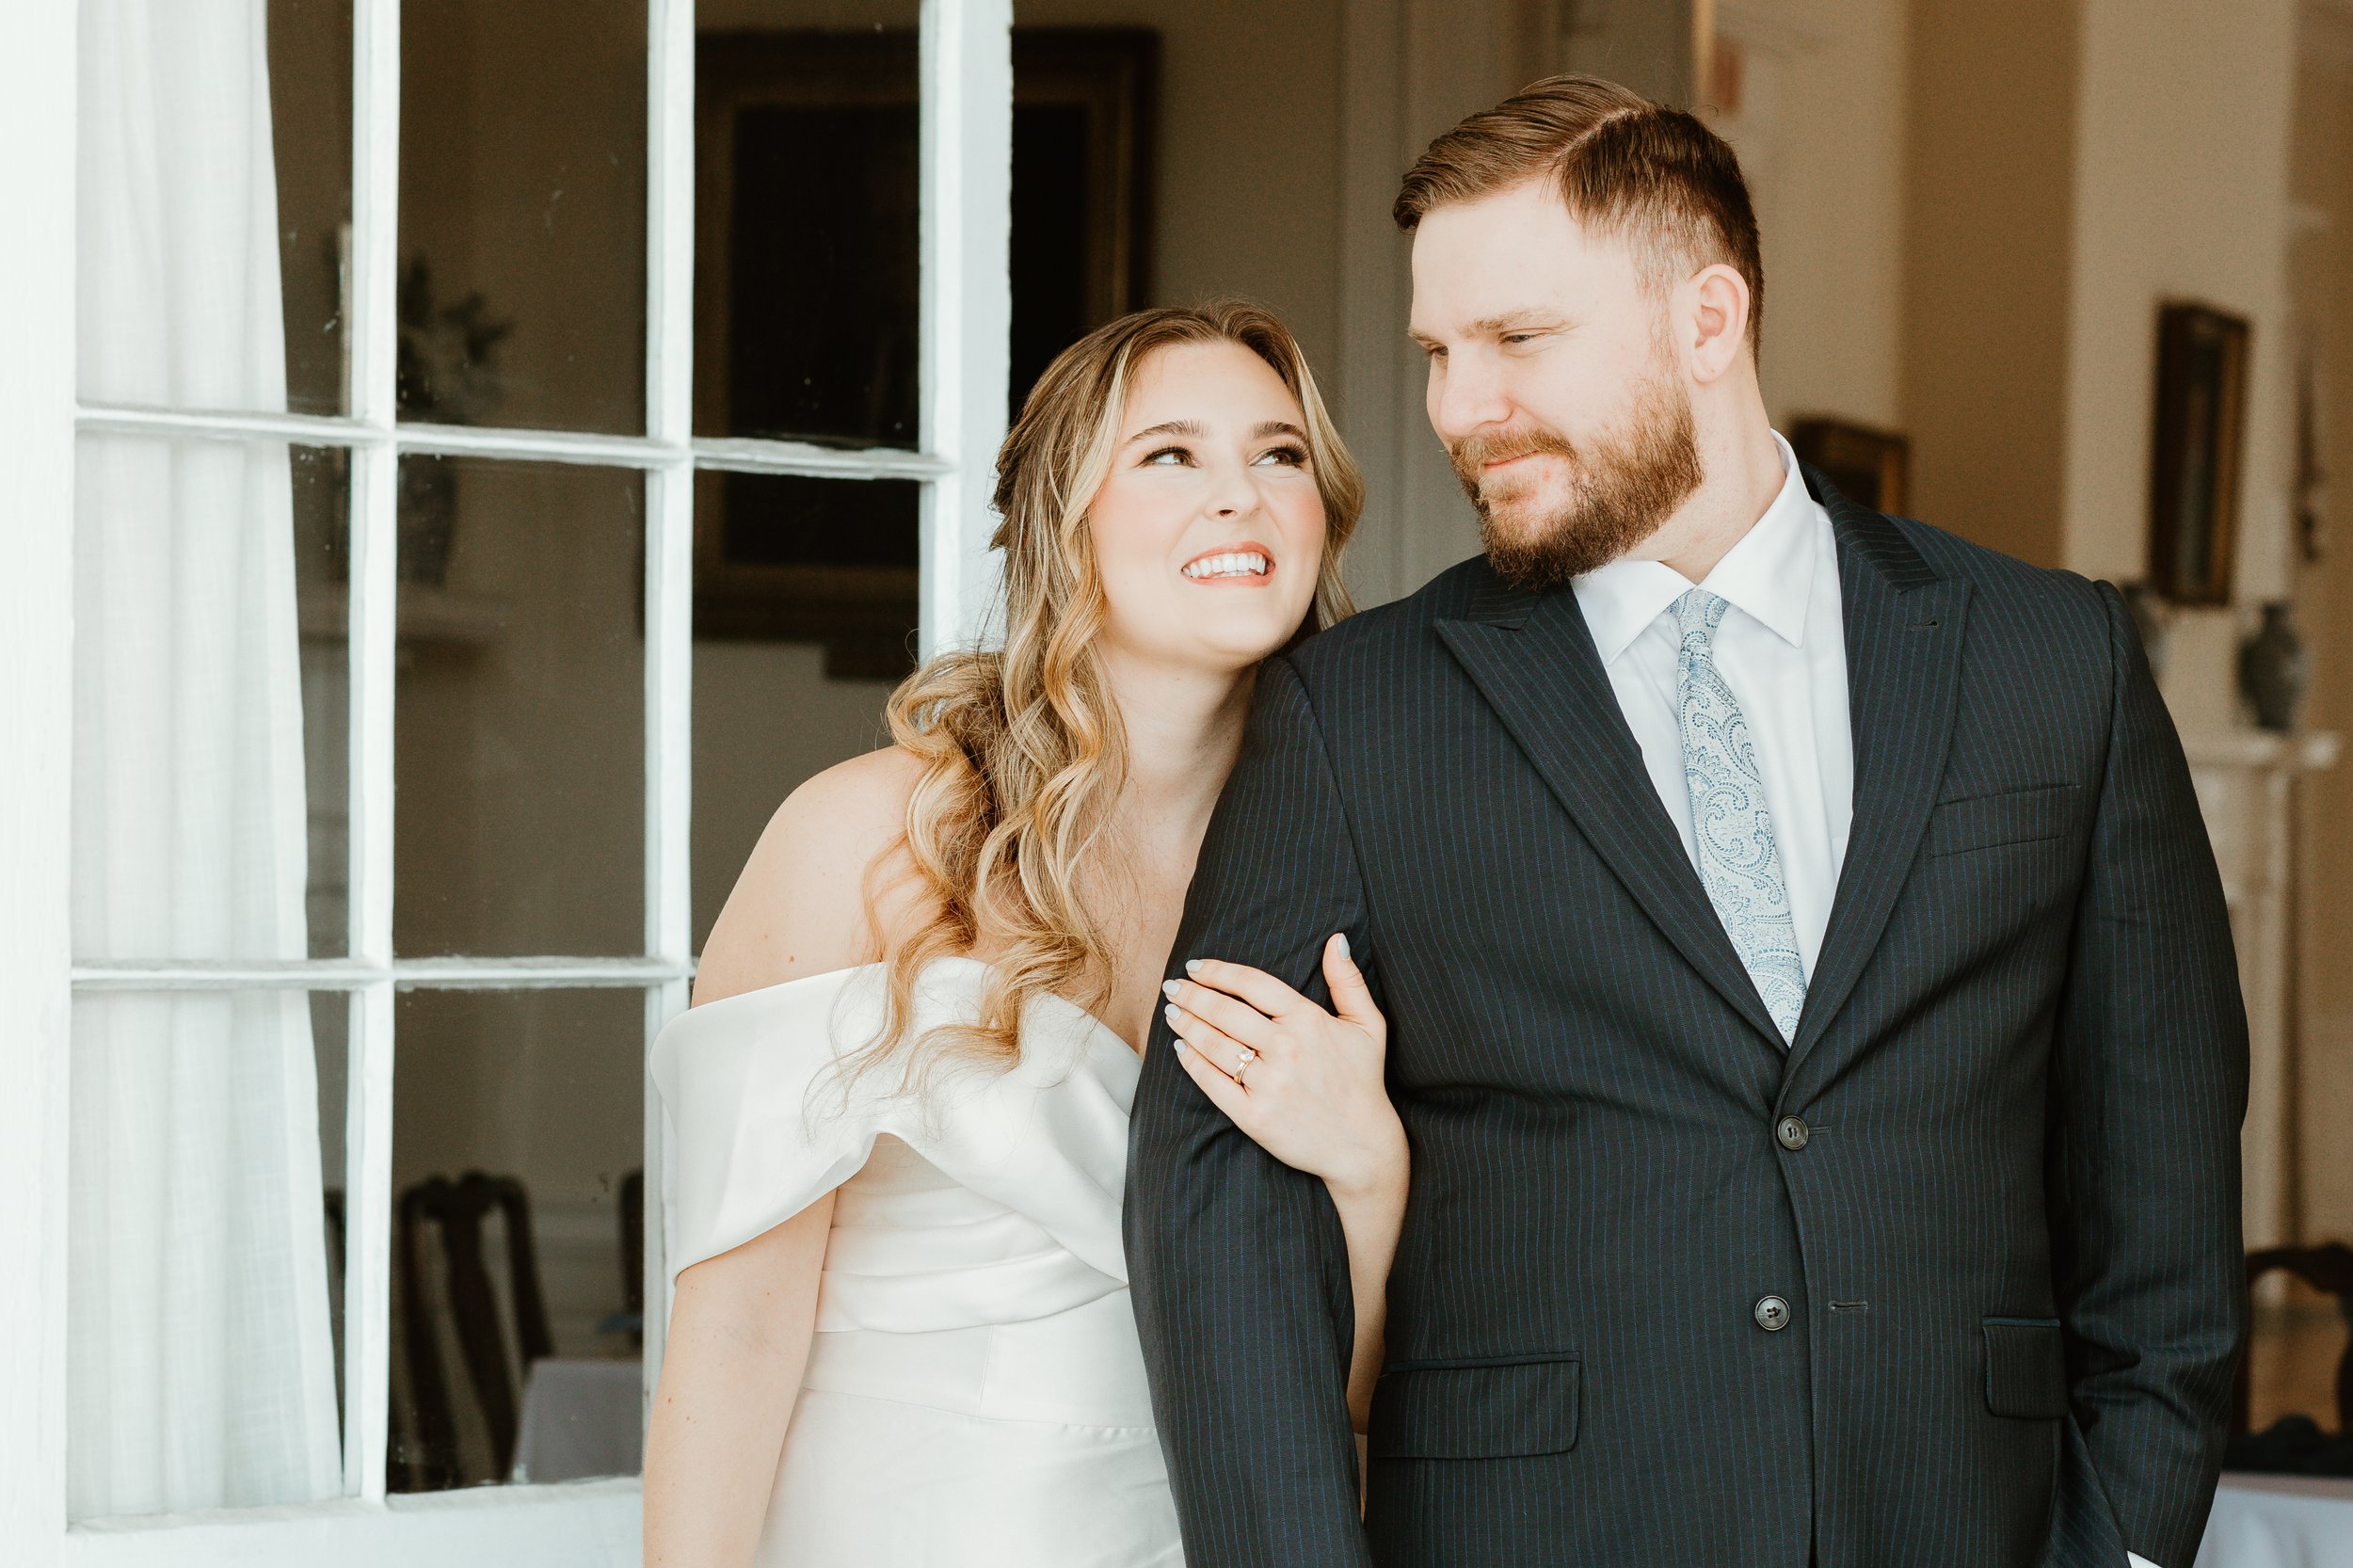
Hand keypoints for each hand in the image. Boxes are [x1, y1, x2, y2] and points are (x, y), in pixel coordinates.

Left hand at [1162, 934, 1404, 1200]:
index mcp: (1308, 1021)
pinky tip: (1180, 1049)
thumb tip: (1337, 939)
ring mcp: (1268, 1084)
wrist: (1362, 1147)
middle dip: (1191, 995)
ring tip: (1172, 1012)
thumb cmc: (1363, 1081)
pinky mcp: (1254, 1116)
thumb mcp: (1369, 1025)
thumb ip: (1348, 980)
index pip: (1252, 984)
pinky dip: (1192, 1063)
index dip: (1218, 972)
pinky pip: (1212, 1083)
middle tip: (1172, 987)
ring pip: (1214, 1045)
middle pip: (1225, 1012)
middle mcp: (1286, 1049)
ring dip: (1186, 1025)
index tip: (1195, 965)